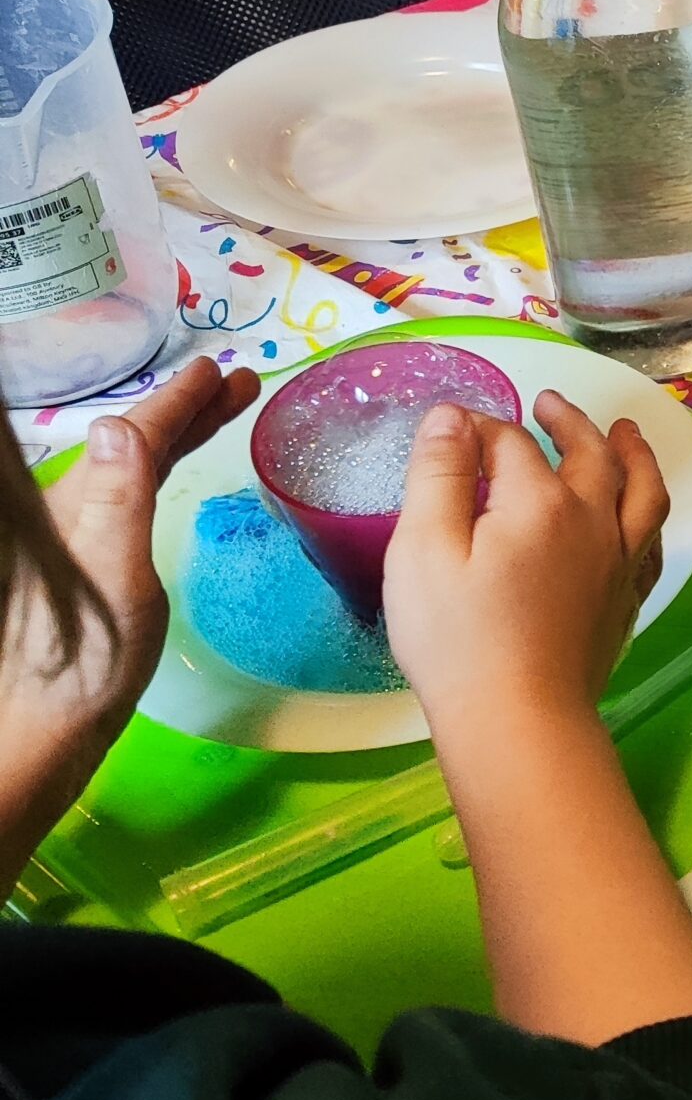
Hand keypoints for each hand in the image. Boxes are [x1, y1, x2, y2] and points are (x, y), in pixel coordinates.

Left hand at [1, 358, 257, 852]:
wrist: (46, 729)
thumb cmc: (86, 665)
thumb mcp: (114, 579)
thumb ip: (115, 502)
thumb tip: (119, 425)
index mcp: (77, 505)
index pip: (136, 435)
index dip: (179, 401)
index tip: (219, 370)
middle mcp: (72, 511)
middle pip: (134, 443)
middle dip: (186, 409)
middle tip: (237, 381)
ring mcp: (77, 536)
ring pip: (133, 464)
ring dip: (182, 432)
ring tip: (223, 410)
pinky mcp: (88, 561)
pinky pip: (132, 491)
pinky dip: (163, 467)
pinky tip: (173, 472)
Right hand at [381, 392, 668, 747]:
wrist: (520, 718)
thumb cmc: (459, 638)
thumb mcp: (425, 549)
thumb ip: (439, 475)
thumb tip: (452, 416)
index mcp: (540, 502)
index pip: (512, 444)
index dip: (481, 429)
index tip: (453, 429)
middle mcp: (593, 521)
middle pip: (590, 454)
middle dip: (569, 421)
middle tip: (550, 403)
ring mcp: (619, 561)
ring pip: (642, 490)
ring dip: (633, 453)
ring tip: (625, 433)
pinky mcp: (627, 599)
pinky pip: (652, 539)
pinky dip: (648, 511)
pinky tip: (639, 510)